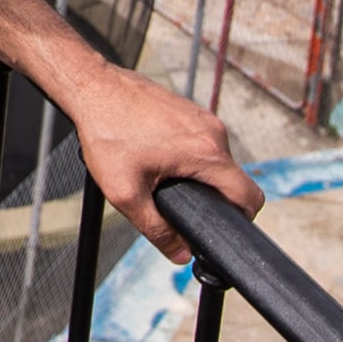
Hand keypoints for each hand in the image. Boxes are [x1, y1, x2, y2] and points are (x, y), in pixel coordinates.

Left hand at [48, 60, 262, 264]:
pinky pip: (201, 142)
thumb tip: (180, 253)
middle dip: (209, 197)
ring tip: (160, 176)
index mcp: (207, 153)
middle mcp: (212, 132)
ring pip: (214, 160)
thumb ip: (157, 229)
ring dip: (196, 175)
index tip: (220, 227)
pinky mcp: (190, 109)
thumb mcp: (126, 193)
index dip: (241, 220)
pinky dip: (187, 156)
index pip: (249, 196)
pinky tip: (157, 157)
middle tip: (176, 203)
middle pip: (230, 180)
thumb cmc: (107, 133)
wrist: (93, 87)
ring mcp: (203, 116)